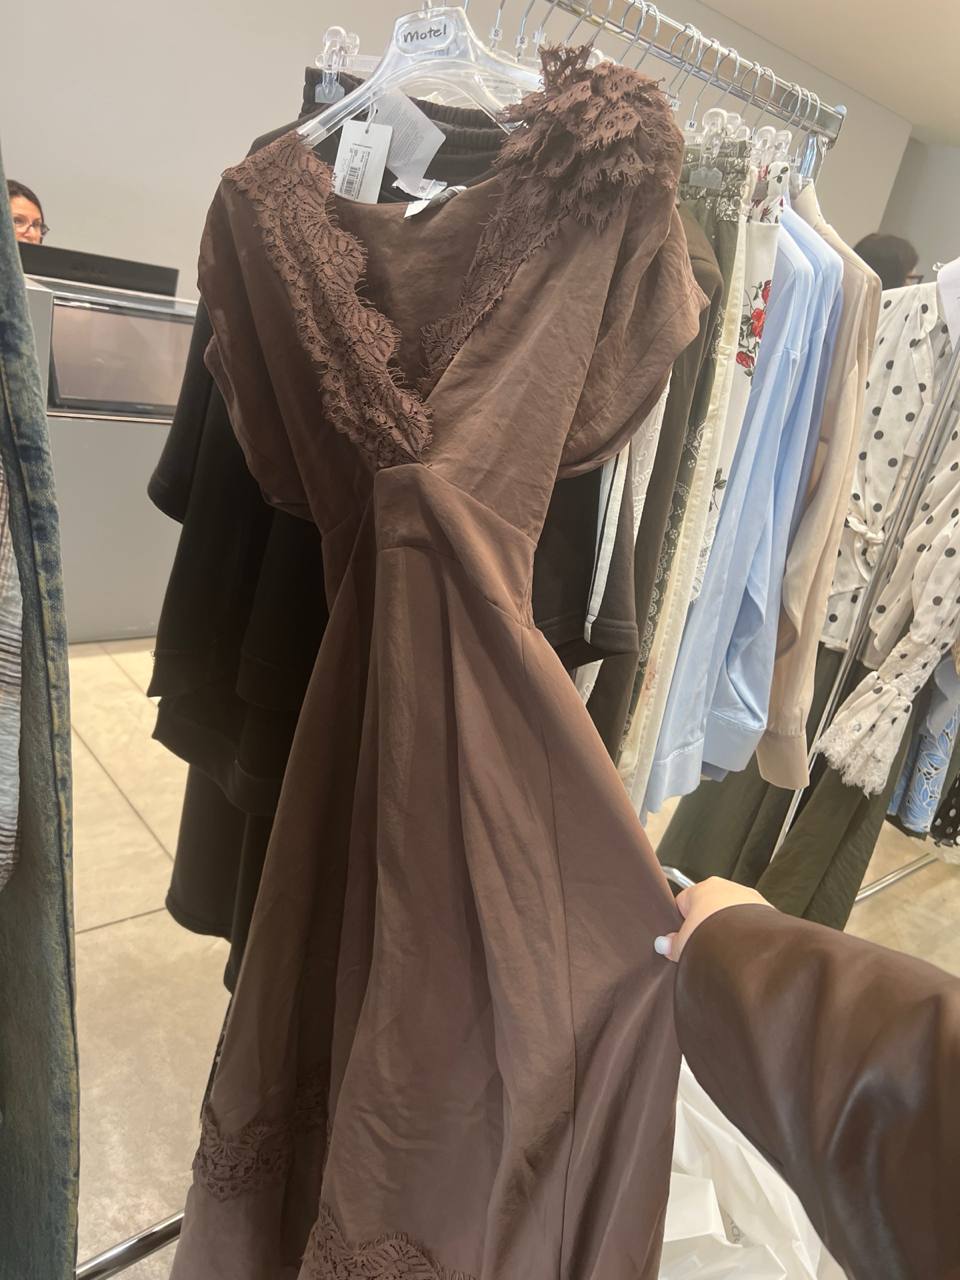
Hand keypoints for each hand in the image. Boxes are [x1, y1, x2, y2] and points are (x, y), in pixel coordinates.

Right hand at [654, 877, 772, 962]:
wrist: (750, 947)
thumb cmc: (713, 937)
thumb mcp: (684, 945)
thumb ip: (672, 944)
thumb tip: (663, 944)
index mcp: (702, 888)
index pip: (683, 901)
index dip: (680, 923)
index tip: (680, 939)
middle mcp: (727, 888)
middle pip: (709, 908)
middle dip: (706, 927)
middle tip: (701, 948)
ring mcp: (750, 899)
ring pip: (732, 916)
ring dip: (728, 931)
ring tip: (723, 954)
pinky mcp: (768, 913)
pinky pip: (750, 925)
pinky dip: (746, 937)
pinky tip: (741, 953)